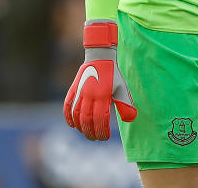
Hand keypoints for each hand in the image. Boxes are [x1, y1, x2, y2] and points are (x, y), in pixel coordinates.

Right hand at [63, 20, 136, 139]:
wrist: (100, 57)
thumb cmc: (113, 75)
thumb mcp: (122, 89)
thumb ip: (125, 105)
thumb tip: (130, 120)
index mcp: (103, 95)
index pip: (100, 119)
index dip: (102, 131)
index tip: (106, 137)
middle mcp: (89, 95)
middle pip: (87, 120)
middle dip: (91, 132)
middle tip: (96, 138)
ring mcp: (80, 92)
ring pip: (76, 115)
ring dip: (81, 127)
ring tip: (87, 134)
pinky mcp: (73, 89)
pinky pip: (67, 106)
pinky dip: (68, 117)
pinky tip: (73, 125)